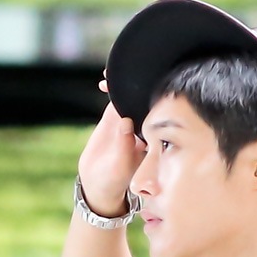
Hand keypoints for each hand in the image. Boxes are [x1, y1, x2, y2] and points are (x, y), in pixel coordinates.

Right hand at [75, 76, 146, 216]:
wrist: (97, 184)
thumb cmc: (114, 181)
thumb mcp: (119, 167)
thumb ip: (123, 145)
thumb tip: (125, 122)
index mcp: (151, 141)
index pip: (158, 119)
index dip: (158, 104)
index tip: (155, 91)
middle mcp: (142, 129)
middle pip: (147, 105)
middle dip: (144, 88)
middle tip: (139, 72)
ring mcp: (128, 123)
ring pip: (132, 100)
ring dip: (127, 85)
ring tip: (117, 72)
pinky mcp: (113, 119)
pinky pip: (115, 100)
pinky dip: (112, 89)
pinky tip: (105, 81)